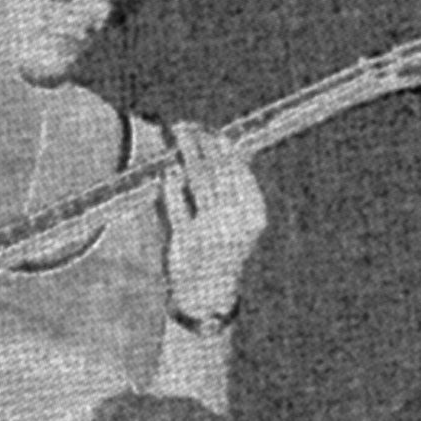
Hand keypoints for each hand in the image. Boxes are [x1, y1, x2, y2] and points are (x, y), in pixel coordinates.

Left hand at [162, 123, 266, 317]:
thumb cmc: (219, 248)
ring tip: (174, 138)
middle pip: (216, 169)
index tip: (207, 130)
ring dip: (184, 154)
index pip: (236, 167)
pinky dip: (171, 186)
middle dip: (199, 142)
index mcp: (253, 212)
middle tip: (183, 126)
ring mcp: (212, 231)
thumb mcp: (235, 219)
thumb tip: (226, 147)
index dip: (220, 144)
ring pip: (198, 180)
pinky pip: (177, 205)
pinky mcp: (187, 241)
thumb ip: (232, 187)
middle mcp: (236, 221)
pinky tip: (168, 171)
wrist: (207, 294)